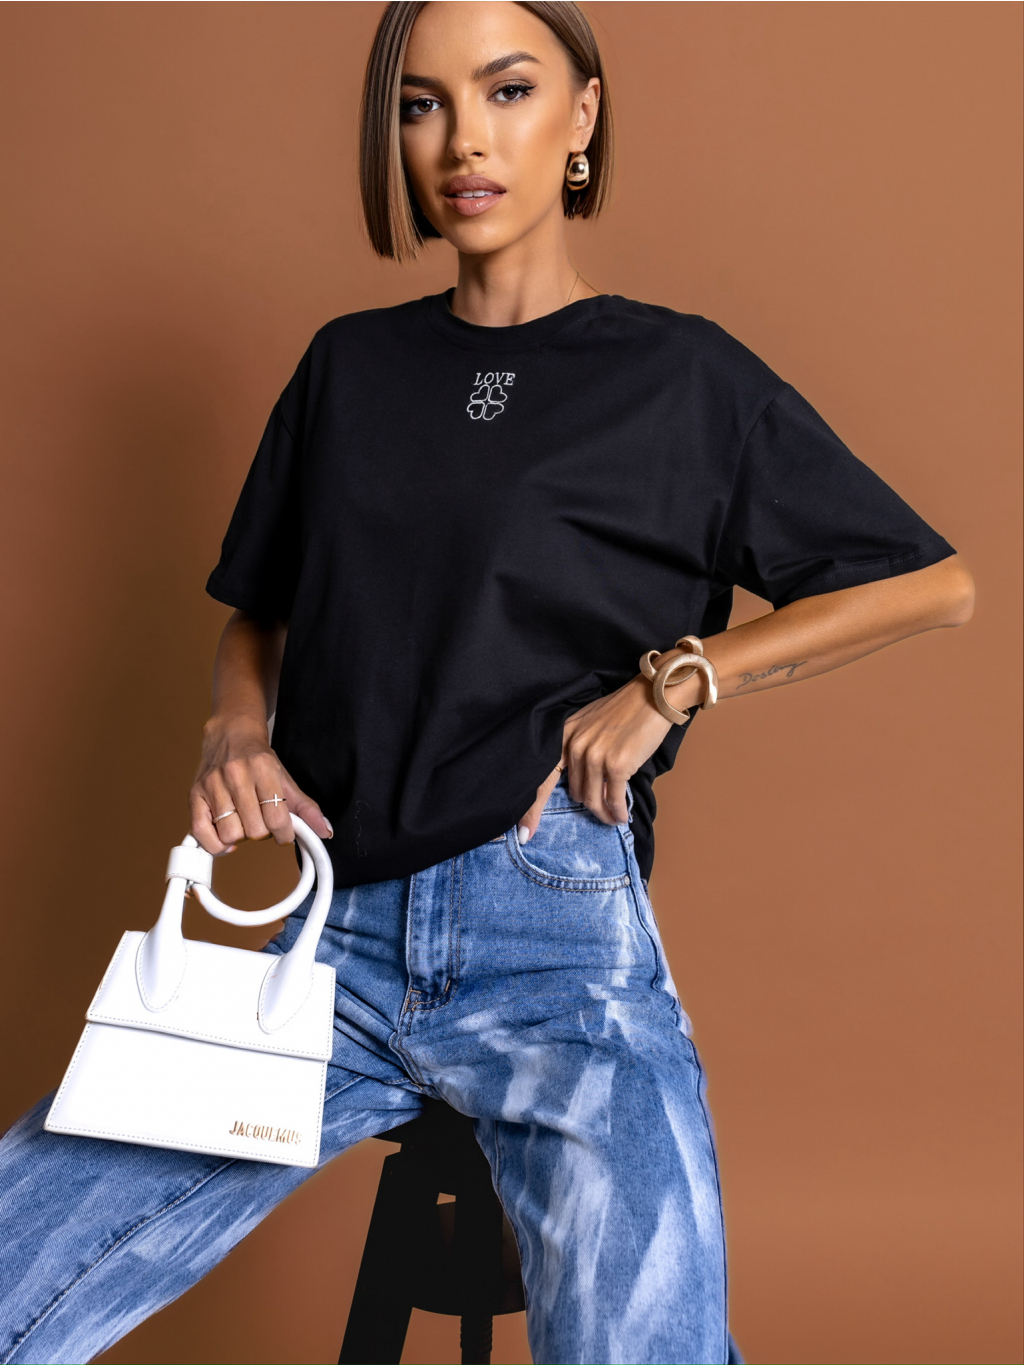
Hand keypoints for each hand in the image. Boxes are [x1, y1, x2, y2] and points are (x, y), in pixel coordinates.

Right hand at [189, 716, 332, 854]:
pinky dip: (216, 844)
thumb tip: (325, 831)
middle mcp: (236, 775)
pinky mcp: (194, 794)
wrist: (230, 733)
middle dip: (263, 833)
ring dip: (241, 836)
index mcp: (263, 769)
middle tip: (262, 820)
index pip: (277, 818)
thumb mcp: (286, 778)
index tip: (284, 832)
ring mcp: (212, 785)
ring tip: (244, 822)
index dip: (285, 834)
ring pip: (230, 834)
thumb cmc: (258, 758)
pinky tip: (227, 837)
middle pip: (254, 831)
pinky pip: (201, 833)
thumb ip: (306, 807)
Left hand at [517, 663, 700, 839]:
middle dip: (588, 806)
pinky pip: (613, 799)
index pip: (541, 778)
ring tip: (613, 818)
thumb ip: (579, 746)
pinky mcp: (617, 765)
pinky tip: (622, 816)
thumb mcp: (590, 722)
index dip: (531, 810)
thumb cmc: (626, 709)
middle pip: (574, 793)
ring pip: (592, 800)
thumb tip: (581, 780)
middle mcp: (575, 746)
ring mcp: (595, 756)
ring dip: (603, 814)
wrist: (654, 695)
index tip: (525, 834)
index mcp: (564, 735)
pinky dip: (618, 812)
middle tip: (602, 812)